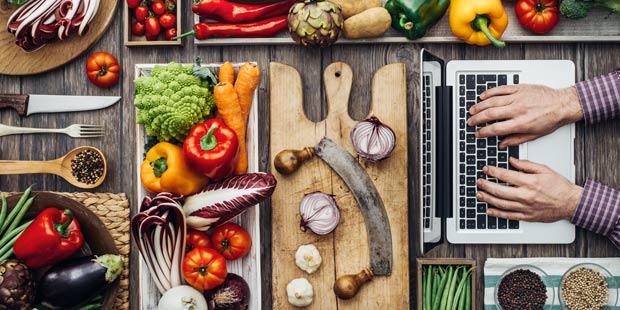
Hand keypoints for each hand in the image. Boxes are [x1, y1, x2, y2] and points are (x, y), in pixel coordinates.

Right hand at [468, 84, 582, 147]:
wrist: (563, 104)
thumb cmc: (551, 119)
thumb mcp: (535, 135)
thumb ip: (516, 140)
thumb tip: (502, 144)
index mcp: (521, 123)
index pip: (496, 129)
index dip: (483, 132)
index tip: (477, 133)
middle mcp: (518, 110)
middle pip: (490, 114)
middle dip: (477, 119)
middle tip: (470, 121)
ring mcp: (518, 97)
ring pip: (492, 101)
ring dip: (480, 106)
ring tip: (473, 110)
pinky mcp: (520, 88)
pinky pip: (501, 89)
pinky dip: (490, 92)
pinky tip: (483, 96)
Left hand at [476, 158, 581, 221]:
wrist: (571, 203)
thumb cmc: (559, 187)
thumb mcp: (544, 170)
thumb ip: (526, 164)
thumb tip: (512, 160)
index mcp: (530, 182)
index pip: (505, 175)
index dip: (493, 171)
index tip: (486, 169)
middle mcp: (526, 195)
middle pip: (499, 190)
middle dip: (486, 185)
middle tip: (479, 181)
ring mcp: (525, 207)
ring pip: (501, 204)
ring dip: (487, 199)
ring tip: (479, 194)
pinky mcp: (527, 217)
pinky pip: (509, 216)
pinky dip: (497, 213)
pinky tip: (489, 210)